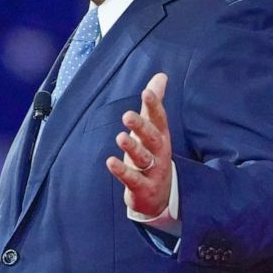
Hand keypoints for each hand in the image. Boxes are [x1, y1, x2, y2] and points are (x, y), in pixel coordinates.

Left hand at [106, 73, 172, 217]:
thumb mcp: (155, 129)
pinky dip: (122, 171)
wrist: (160, 196)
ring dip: (132, 148)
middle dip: (142, 126)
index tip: (146, 92)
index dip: (154, 105)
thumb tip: (161, 76)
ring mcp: (153, 171)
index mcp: (161, 136)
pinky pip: (133, 179)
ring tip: (120, 138)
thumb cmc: (153, 155)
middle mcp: (160, 152)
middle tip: (127, 115)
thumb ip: (154, 104)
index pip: (160, 119)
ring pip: (144, 158)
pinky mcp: (143, 188)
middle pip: (153, 138)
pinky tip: (110, 162)